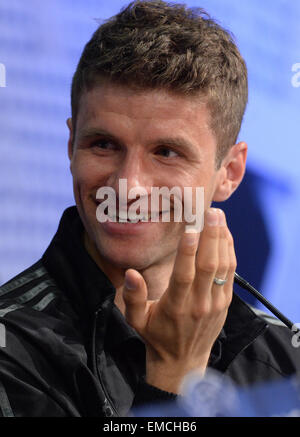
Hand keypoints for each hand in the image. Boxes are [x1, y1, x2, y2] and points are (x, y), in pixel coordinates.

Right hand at [122, 208, 235, 392]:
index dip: (187, 252)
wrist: (182, 362)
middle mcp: (198, 304)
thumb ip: (133, 297)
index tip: (190, 229)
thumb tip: (131, 274)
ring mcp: (215, 303)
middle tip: (211, 212)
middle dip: (211, 236)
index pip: (184, 275)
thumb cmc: (156, 336)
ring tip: (218, 217)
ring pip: (222, 267)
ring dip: (222, 240)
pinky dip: (229, 252)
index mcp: (175, 306)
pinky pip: (230, 273)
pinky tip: (225, 235)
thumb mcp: (136, 321)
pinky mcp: (225, 302)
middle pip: (208, 266)